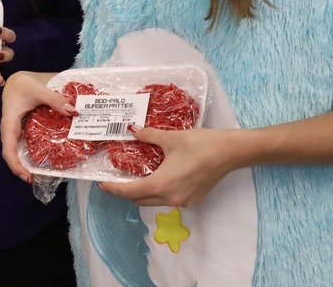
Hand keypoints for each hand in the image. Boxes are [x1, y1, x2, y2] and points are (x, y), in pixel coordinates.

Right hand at [0, 71, 67, 182]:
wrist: (17, 79)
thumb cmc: (23, 84)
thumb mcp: (38, 89)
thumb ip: (55, 99)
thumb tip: (73, 112)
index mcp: (9, 123)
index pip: (8, 149)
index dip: (16, 165)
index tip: (27, 176)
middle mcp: (11, 130)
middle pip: (12, 154)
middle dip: (22, 169)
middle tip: (36, 179)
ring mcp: (17, 131)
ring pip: (19, 151)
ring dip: (28, 163)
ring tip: (42, 173)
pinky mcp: (23, 129)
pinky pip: (27, 144)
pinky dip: (35, 153)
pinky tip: (48, 156)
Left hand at [98, 126, 236, 206]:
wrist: (230, 152)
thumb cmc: (200, 144)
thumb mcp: (170, 138)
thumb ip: (148, 136)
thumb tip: (132, 130)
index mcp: (162, 184)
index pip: (130, 191)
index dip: (114, 189)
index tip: (102, 185)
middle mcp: (171, 198)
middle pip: (141, 200)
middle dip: (126, 192)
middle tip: (116, 179)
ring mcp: (184, 201)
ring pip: (155, 201)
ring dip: (143, 192)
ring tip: (136, 177)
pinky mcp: (193, 199)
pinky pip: (169, 199)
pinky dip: (159, 191)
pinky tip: (159, 177)